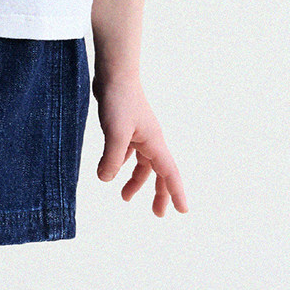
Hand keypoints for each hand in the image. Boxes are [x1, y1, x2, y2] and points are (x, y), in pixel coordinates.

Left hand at [92, 71, 187, 215]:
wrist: (115, 74)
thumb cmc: (119, 100)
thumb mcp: (115, 132)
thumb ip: (111, 158)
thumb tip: (106, 180)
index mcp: (155, 143)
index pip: (170, 174)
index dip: (176, 193)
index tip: (183, 211)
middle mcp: (151, 141)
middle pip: (159, 173)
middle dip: (159, 194)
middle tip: (158, 214)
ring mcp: (140, 134)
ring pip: (143, 164)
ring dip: (137, 181)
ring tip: (124, 197)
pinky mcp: (127, 128)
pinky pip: (130, 153)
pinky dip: (124, 164)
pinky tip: (113, 169)